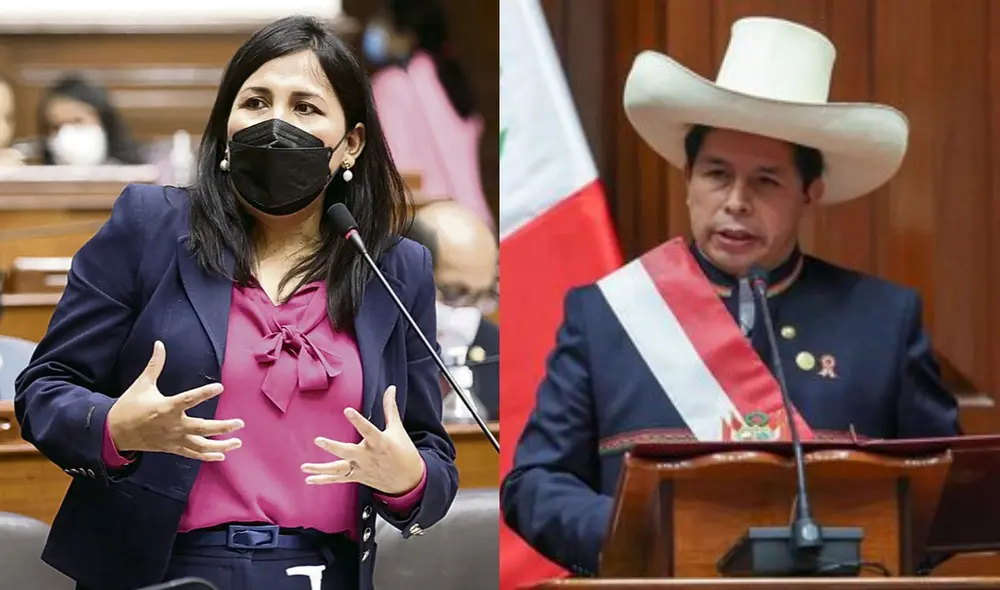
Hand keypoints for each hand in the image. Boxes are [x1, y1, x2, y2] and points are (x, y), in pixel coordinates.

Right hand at [106, 341, 243, 460]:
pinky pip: (192, 454)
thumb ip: (154, 365)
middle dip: (222, 427)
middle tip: (240, 423)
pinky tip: (221, 455)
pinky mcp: (172, 448)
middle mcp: (173, 425)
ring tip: (237, 443)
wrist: (114, 432)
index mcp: (166, 407)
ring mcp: (173, 439)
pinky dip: (207, 456)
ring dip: (220, 446)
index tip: (220, 387)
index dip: (204, 393)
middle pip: (202, 428)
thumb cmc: (129, 406)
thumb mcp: (142, 384)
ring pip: (200, 446)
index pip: (189, 399)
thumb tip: (159, 344)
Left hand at [302, 385, 423, 494]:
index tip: (347, 410)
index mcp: (381, 442)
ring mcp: (362, 469)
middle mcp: (369, 457)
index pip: (368, 429)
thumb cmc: (404, 452)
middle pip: (348, 452)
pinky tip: (309, 479)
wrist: (408, 481)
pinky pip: (339, 479)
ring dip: (321, 469)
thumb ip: (390, 408)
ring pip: (339, 469)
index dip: (358, 420)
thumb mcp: (398, 429)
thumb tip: (391, 388)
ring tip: (304, 467)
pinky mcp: (358, 477)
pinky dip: (324, 480)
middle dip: (333, 447)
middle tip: (318, 440)